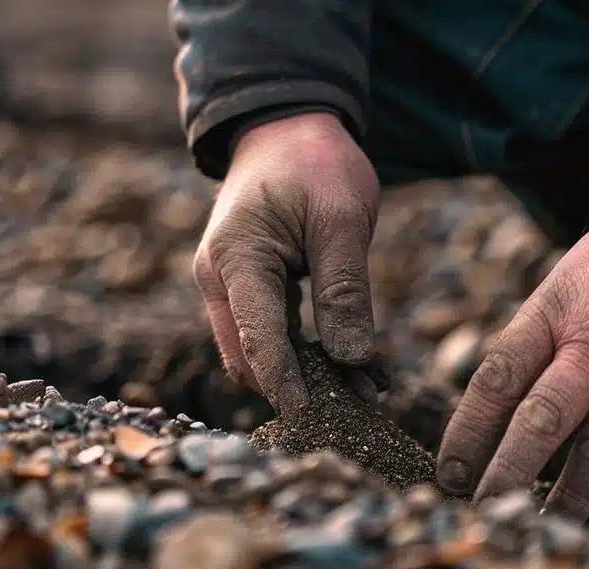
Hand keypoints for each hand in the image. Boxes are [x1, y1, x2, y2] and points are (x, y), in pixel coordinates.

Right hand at [193, 112, 380, 412]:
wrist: (287, 127)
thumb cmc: (314, 163)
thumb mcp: (342, 219)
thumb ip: (344, 290)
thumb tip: (352, 360)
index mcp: (236, 260)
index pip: (257, 340)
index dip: (286, 385)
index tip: (315, 421)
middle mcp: (220, 279)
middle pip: (251, 356)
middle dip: (299, 388)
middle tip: (358, 413)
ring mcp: (229, 285)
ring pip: (261, 350)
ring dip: (307, 374)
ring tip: (368, 392)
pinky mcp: (248, 288)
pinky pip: (271, 332)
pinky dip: (307, 352)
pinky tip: (354, 367)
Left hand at [435, 202, 588, 520]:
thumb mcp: (557, 289)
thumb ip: (530, 351)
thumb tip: (489, 430)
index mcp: (552, 312)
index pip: (497, 379)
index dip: (468, 434)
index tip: (450, 477)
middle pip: (543, 418)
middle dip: (508, 473)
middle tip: (486, 514)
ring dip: (569, 497)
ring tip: (546, 528)